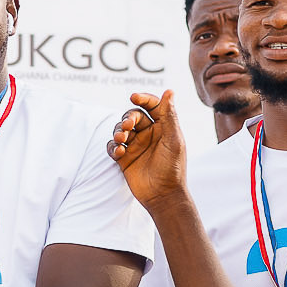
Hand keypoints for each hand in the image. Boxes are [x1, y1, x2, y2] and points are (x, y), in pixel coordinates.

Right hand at [107, 90, 187, 209]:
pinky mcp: (124, 158)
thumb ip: (169, 116)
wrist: (163, 196)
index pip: (152, 105)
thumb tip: (169, 91)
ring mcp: (135, 145)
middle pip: (133, 116)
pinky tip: (119, 153)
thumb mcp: (173, 140)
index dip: (143, 99)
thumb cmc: (173, 168)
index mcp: (163, 127)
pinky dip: (113, 147)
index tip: (134, 97)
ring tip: (121, 140)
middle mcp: (149, 134)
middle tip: (127, 126)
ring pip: (120, 129)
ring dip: (118, 131)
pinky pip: (113, 146)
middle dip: (127, 118)